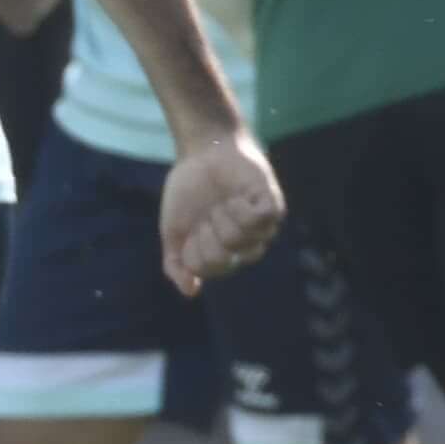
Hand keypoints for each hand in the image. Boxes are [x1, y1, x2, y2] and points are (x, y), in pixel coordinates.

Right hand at [158, 133, 284, 290]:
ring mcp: (261, 227)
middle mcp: (244, 244)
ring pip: (245, 242)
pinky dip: (243, 209)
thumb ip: (175, 263)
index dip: (195, 247)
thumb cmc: (188, 190)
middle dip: (208, 233)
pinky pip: (261, 221)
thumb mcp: (172, 231)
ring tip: (223, 201)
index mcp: (220, 252)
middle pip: (227, 259)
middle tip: (208, 212)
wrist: (202, 151)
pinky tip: (237, 196)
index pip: (209, 268)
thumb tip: (192, 292)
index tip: (193, 225)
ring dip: (225, 219)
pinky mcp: (272, 207)